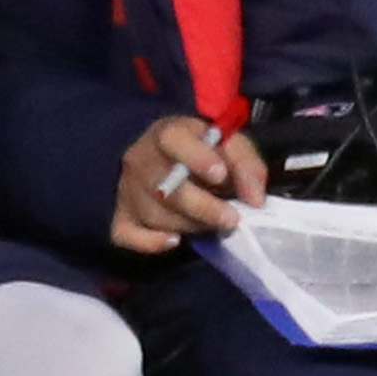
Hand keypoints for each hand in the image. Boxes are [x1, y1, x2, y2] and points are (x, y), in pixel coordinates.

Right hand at [113, 115, 267, 255]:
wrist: (165, 161)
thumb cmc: (204, 153)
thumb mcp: (230, 146)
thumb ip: (247, 166)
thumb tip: (255, 200)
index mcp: (168, 133)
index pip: (172, 139)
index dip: (196, 157)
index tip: (221, 175)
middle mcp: (141, 159)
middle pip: (164, 187)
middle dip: (202, 207)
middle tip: (232, 219)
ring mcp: (128, 189)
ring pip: (153, 214)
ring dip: (188, 225)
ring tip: (210, 225)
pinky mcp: (121, 216)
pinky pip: (127, 234)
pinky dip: (150, 242)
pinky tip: (174, 241)